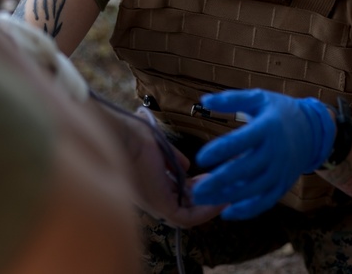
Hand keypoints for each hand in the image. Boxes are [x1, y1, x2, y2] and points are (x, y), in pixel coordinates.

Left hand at [127, 107, 222, 227]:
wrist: (121, 134)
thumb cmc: (134, 136)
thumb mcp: (161, 149)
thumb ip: (173, 160)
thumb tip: (188, 166)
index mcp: (151, 186)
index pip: (178, 196)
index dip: (198, 190)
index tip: (213, 179)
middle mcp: (153, 198)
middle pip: (186, 207)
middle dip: (209, 198)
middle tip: (228, 188)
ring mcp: (156, 203)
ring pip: (188, 215)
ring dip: (211, 206)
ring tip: (230, 194)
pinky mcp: (160, 204)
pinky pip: (187, 217)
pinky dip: (206, 211)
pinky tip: (221, 199)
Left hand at [191, 89, 334, 219]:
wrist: (312, 130)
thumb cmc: (279, 111)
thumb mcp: (259, 98)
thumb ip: (231, 100)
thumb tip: (204, 99)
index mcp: (268, 127)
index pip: (241, 140)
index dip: (220, 150)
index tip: (199, 158)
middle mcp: (276, 151)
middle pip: (245, 169)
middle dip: (219, 182)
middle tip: (195, 190)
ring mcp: (281, 170)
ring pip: (253, 189)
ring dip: (228, 197)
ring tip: (204, 200)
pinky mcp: (283, 184)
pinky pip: (265, 201)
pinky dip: (247, 210)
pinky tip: (226, 213)